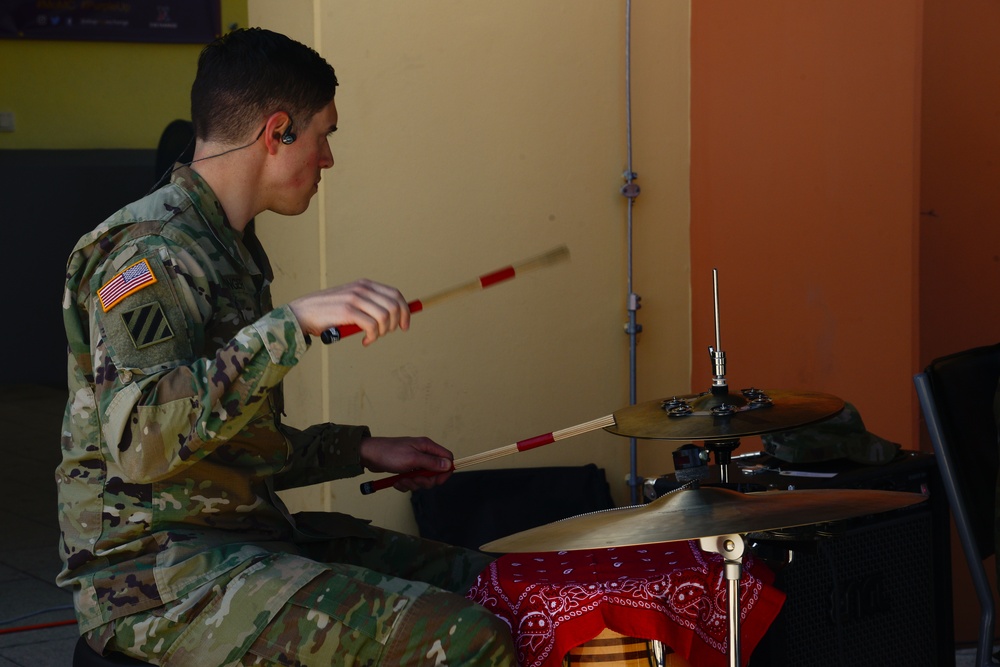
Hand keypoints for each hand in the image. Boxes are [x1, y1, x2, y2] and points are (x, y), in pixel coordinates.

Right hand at [289, 279, 409, 345]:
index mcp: (365, 285)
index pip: (395, 294)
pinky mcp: (347, 311)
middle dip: (396, 323)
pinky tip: (365, 340)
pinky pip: (372, 326)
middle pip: (394, 305)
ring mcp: (355, 299)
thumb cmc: (327, 312)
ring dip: (383, 332)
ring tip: (372, 337)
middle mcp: (362, 289)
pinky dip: (372, 337)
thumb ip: (368, 305)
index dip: (405, 310)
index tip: (405, 325)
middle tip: (386, 334)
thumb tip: (391, 317)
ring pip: (385, 317)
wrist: (302, 313)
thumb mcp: (351, 302)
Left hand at [359, 436, 454, 491]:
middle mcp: (422, 453)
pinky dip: (405, 484)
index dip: (445, 471)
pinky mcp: (406, 469)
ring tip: (402, 480)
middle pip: (435, 472)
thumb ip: (431, 463)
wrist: (368, 455)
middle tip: (414, 479)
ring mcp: (414, 461)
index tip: (438, 481)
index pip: (447, 458)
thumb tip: (448, 465)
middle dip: (425, 480)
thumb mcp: (412, 459)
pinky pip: (412, 481)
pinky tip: (397, 481)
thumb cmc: (389, 453)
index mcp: (427, 446)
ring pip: (423, 478)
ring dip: (413, 483)